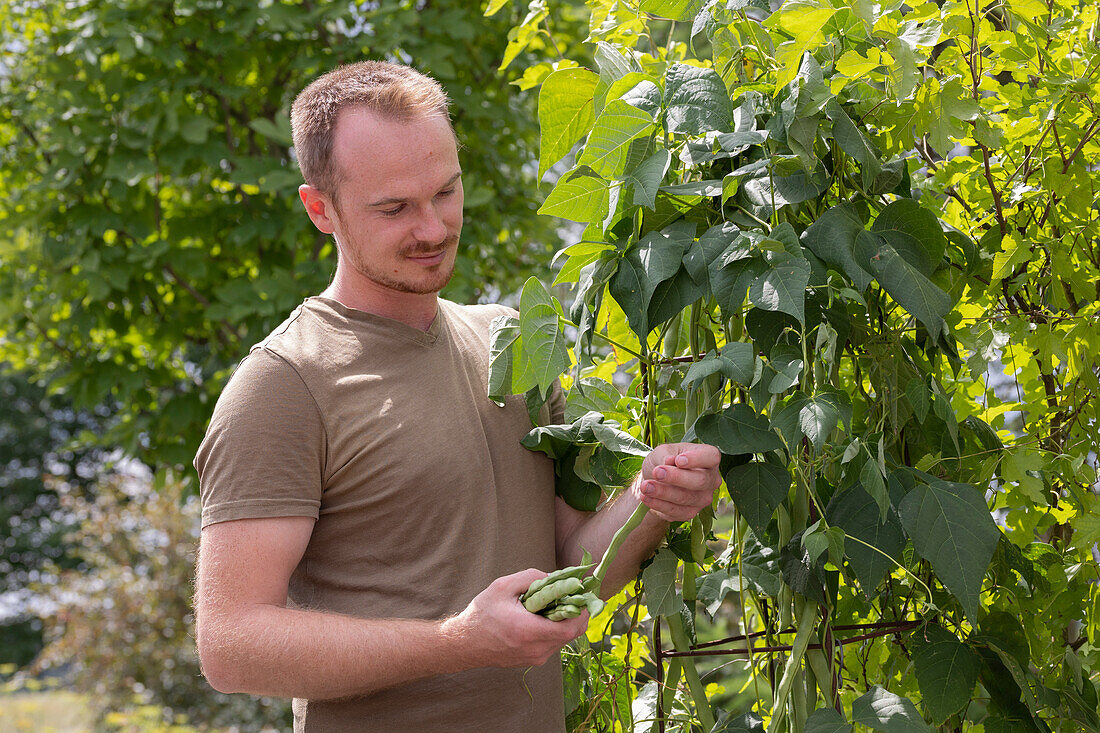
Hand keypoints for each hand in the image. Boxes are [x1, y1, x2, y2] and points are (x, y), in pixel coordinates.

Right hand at [442, 569, 587, 668]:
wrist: (464, 643)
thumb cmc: (481, 613)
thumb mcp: (503, 586)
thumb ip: (532, 578)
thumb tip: (556, 578)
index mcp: (529, 631)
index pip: (571, 627)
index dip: (582, 610)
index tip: (580, 594)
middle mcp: (536, 650)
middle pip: (571, 633)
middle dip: (575, 613)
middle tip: (570, 595)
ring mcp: (535, 658)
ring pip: (563, 639)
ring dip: (564, 621)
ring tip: (551, 604)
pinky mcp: (533, 660)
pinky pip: (553, 643)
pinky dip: (554, 629)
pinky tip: (541, 616)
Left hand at [635, 443, 721, 521]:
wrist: (655, 481)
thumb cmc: (663, 461)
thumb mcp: (662, 452)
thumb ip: (666, 455)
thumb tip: (669, 461)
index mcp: (709, 458)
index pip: (711, 457)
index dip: (697, 459)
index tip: (678, 460)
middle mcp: (711, 479)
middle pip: (700, 480)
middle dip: (676, 477)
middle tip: (657, 472)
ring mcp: (703, 498)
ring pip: (686, 497)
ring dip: (663, 492)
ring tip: (645, 486)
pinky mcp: (691, 512)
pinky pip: (676, 511)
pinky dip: (659, 504)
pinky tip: (646, 497)